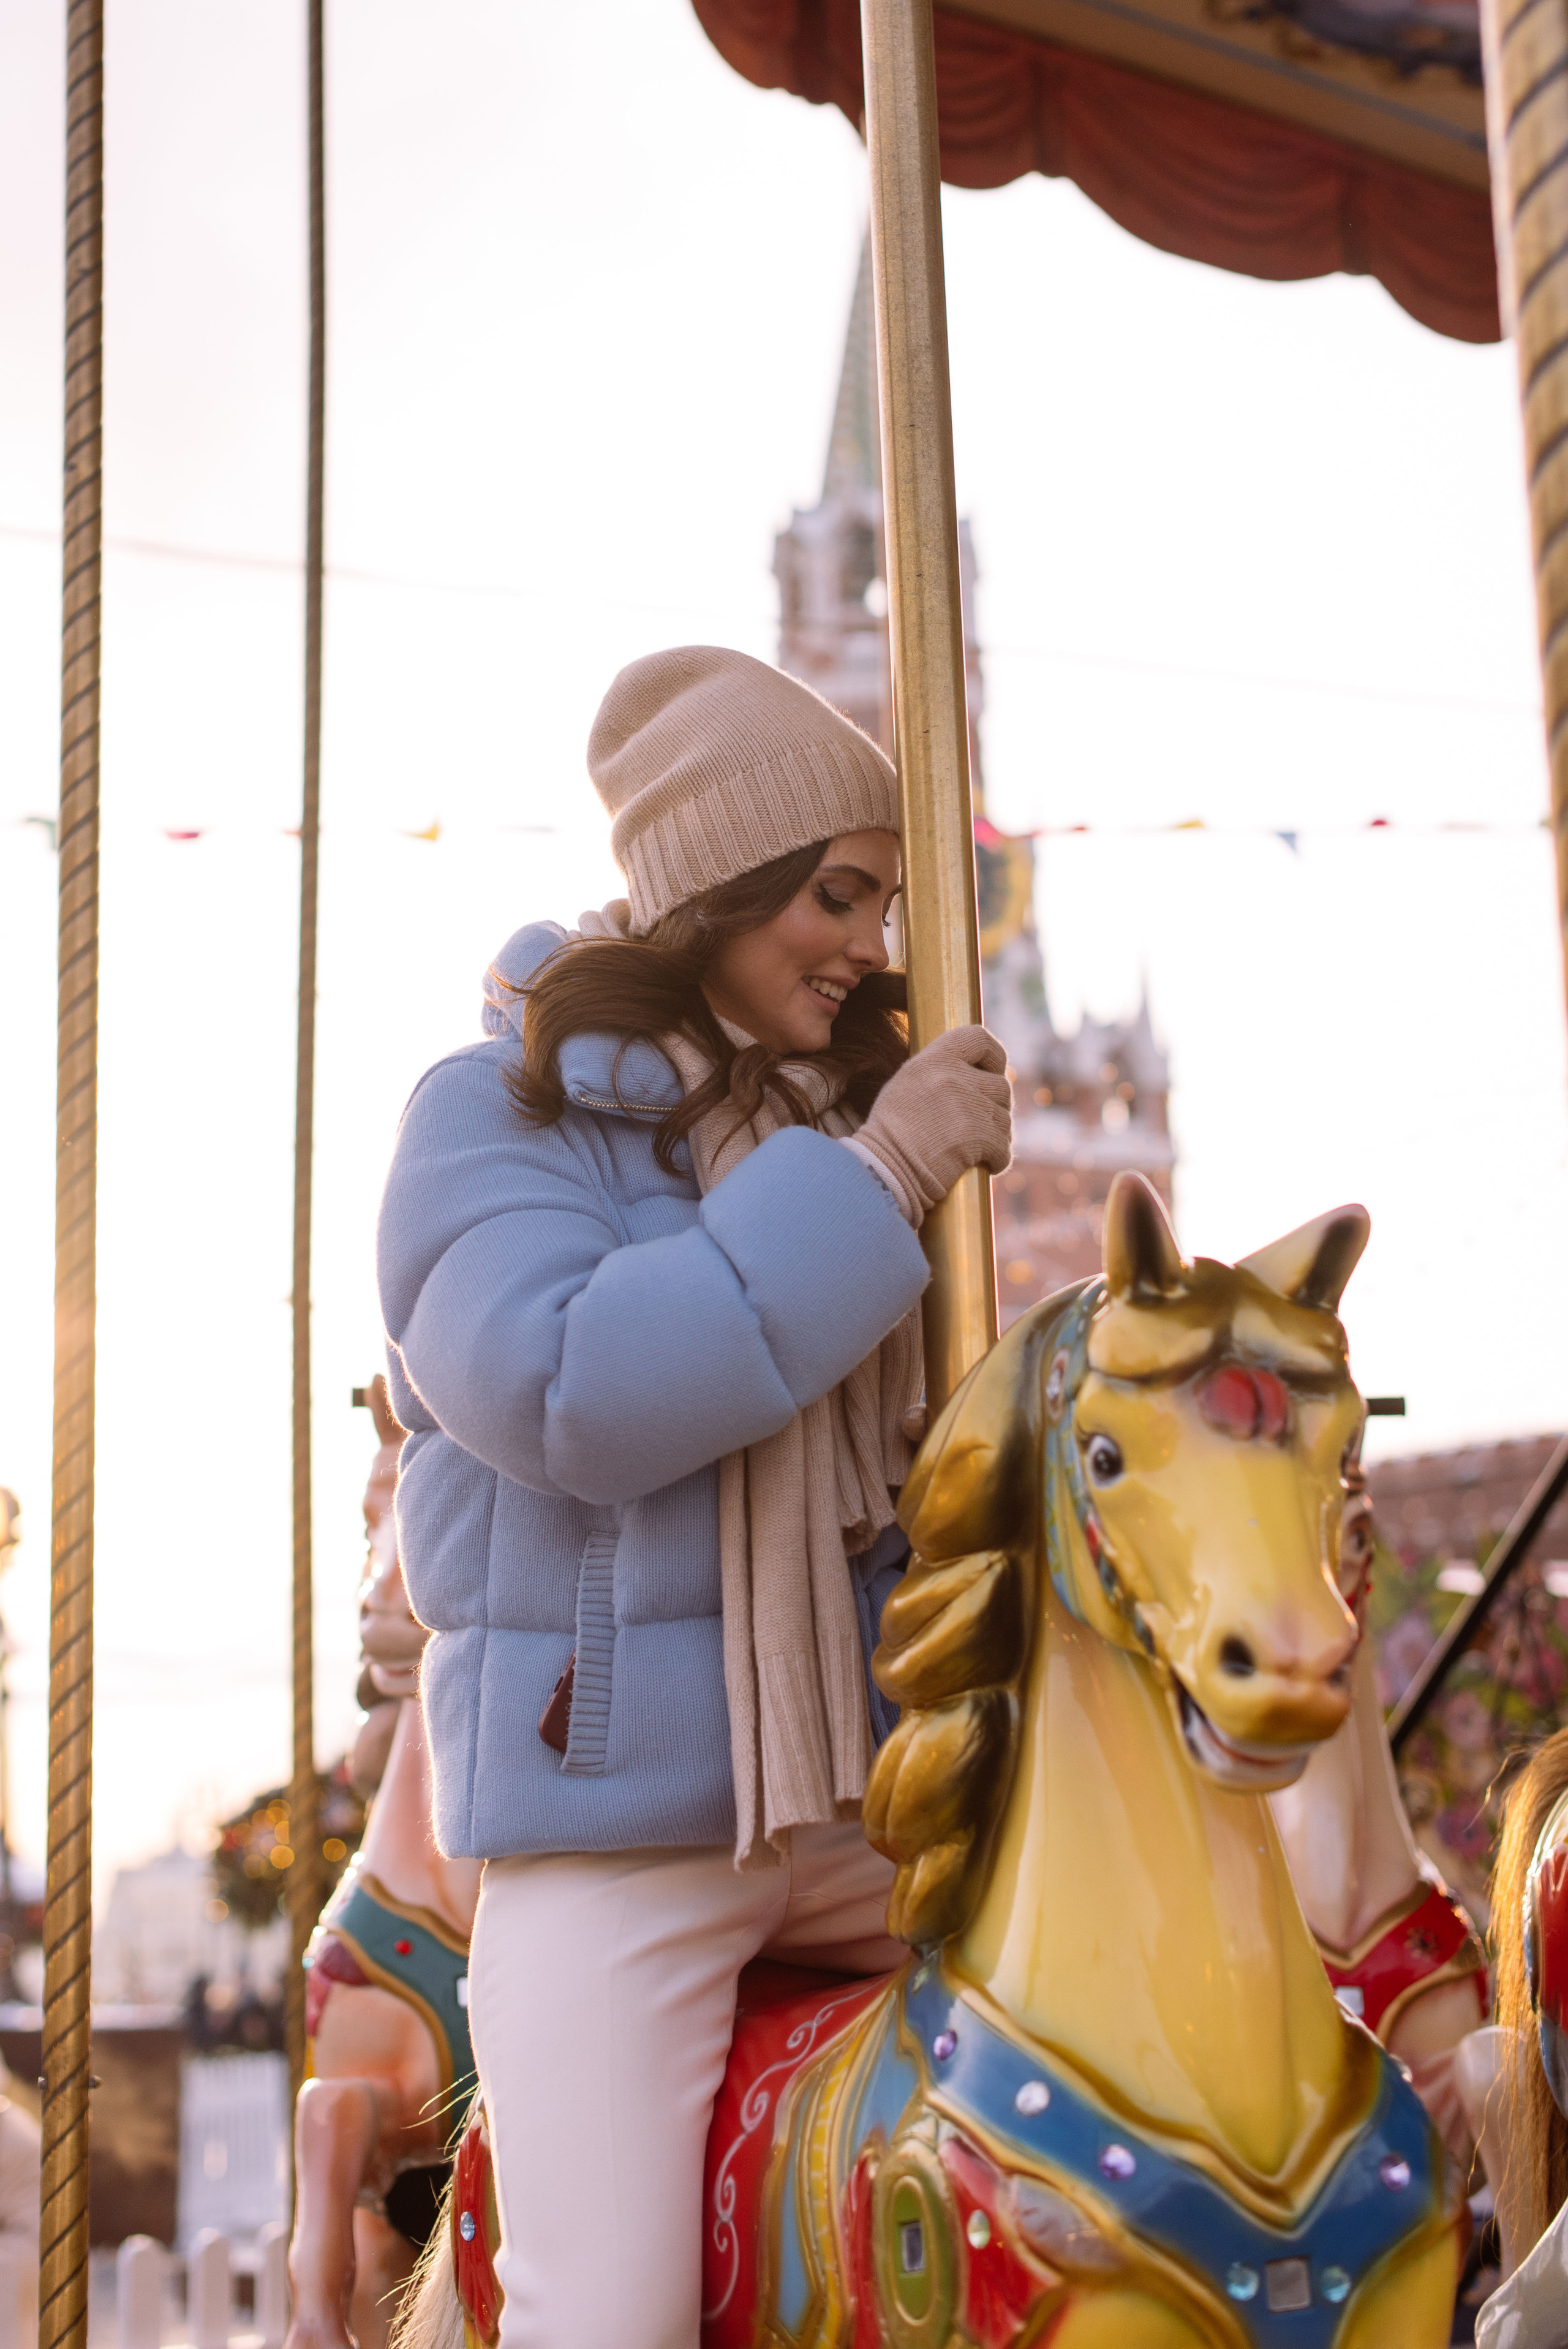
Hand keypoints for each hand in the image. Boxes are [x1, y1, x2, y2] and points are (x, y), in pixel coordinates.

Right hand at [854, 1025, 1011, 1223]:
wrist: (884, 1167)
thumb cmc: (890, 1131)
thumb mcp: (907, 1083)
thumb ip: (939, 1071)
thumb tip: (973, 1071)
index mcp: (935, 1058)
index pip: (979, 1038)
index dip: (994, 1056)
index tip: (993, 1071)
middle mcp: (955, 1076)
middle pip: (1000, 1085)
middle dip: (995, 1105)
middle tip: (980, 1123)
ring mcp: (971, 1107)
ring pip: (1005, 1118)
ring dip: (997, 1134)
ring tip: (977, 1148)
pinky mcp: (981, 1138)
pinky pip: (1004, 1146)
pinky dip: (997, 1158)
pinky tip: (984, 1164)